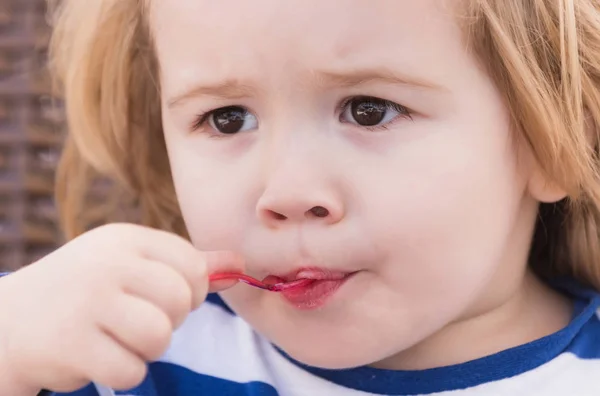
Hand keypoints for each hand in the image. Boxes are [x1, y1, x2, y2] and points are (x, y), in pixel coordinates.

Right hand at [0, 223, 242, 394]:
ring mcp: (88, 302)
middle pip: (182, 300)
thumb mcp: (131, 264)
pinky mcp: (72, 344)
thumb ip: (188, 263)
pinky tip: (96, 355)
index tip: (164, 297)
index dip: (190, 291)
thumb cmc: (85, 290)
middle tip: (138, 320)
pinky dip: (121, 371)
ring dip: (145, 348)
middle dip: (169, 320)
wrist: (8, 321)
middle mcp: (108, 263)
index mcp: (125, 239)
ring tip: (118, 337)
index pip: (192, 266)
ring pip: (160, 336)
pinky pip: (131, 370)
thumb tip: (240, 264)